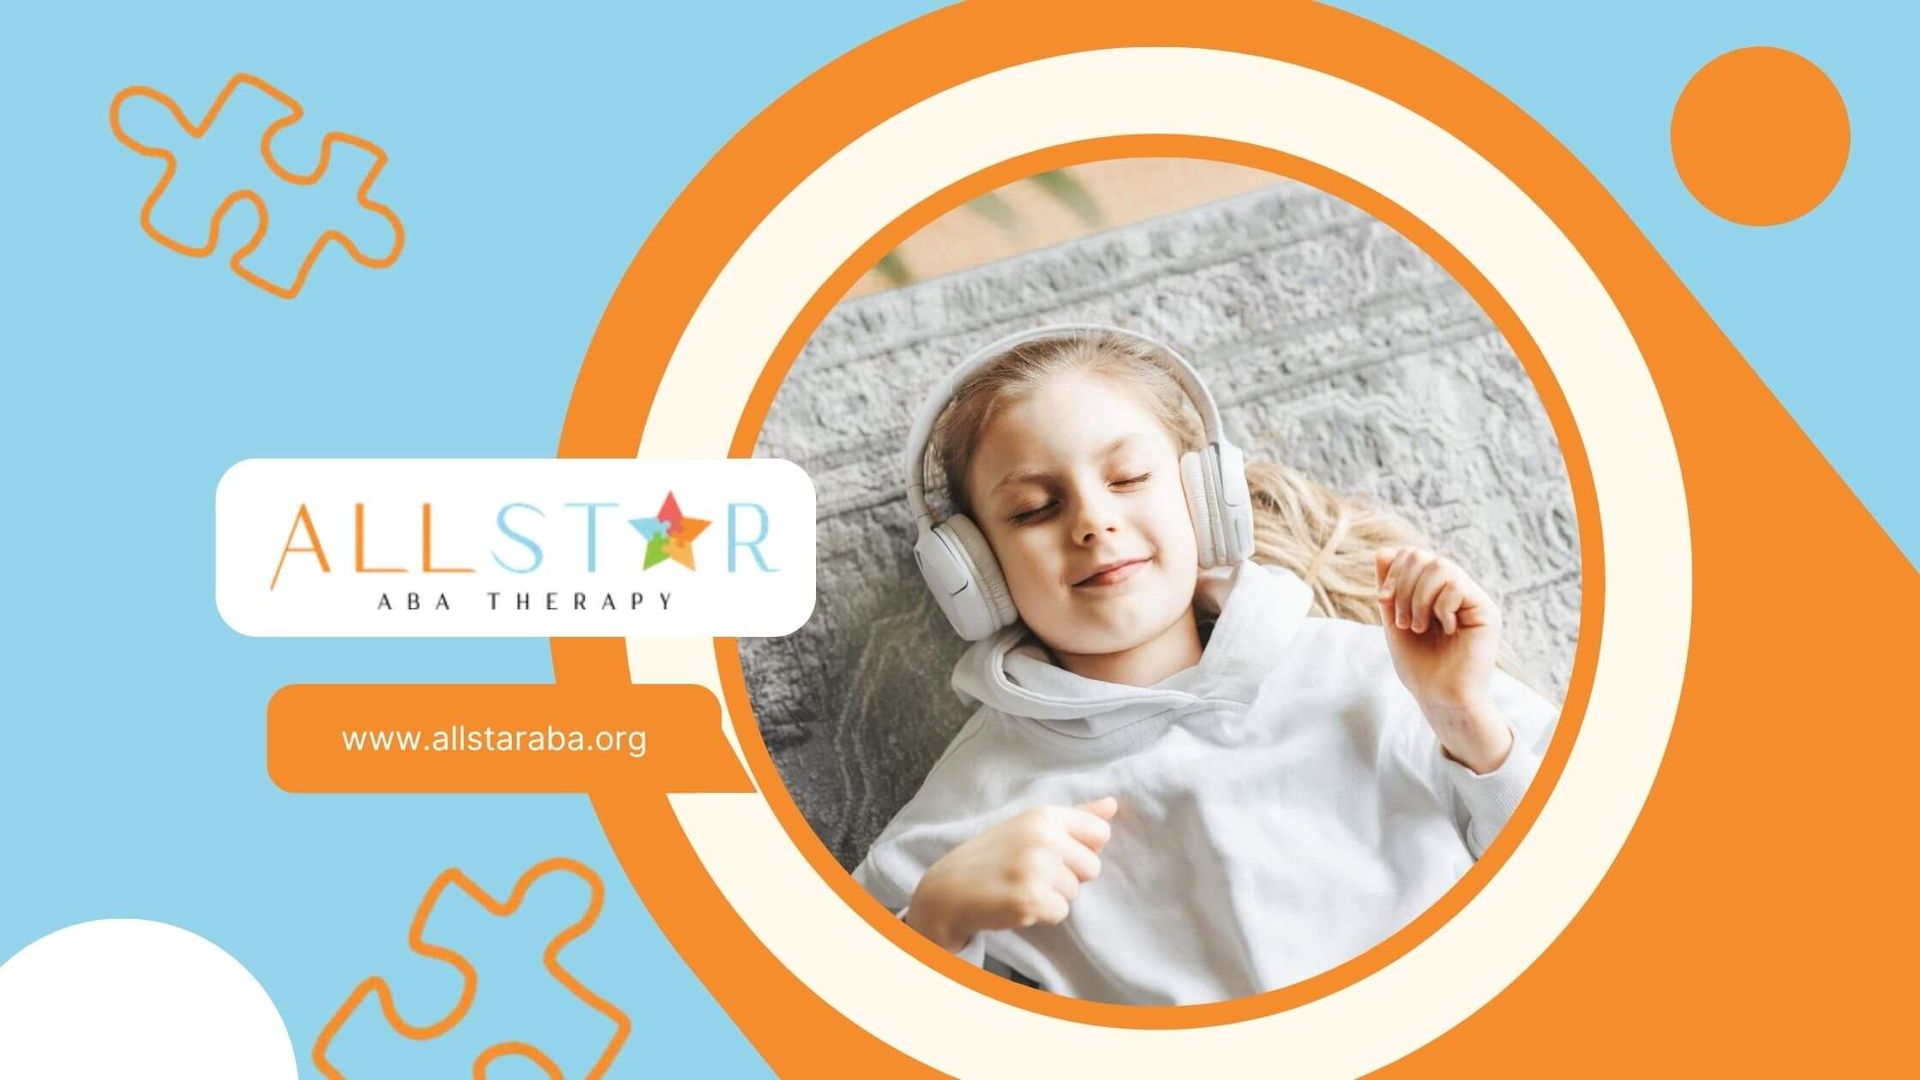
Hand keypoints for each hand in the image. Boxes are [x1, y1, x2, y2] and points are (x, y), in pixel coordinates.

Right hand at [905, 797, 1116, 952]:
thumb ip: (1076, 816)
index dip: (1082, 848)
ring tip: (1022, 886)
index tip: (1056, 852)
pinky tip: (1017, 902)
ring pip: (1076, 893)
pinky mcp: (1030, 899)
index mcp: (1045, 815)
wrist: (952, 887)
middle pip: (1093, 867)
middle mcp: (1043, 837)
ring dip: (1053, 896)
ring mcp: (1036, 869)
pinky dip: (1042, 913)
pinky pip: (1060, 913)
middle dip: (1069, 876)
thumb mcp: (1031, 826)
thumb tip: (1113, 805)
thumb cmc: (996, 854)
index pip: (1100, 832)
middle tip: (1034, 872)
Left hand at [1374, 548, 1510, 772]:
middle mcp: (1456, 590)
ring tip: (1417, 627)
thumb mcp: (1394, 620)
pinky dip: (1440, 606)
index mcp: (1434, 591)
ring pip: (1439, 565)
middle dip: (1402, 585)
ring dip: (1418, 598)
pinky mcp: (1486, 610)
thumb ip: (1390, 588)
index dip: (1393, 571)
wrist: (1440, 698)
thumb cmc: (1419, 666)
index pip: (1412, 555)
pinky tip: (1445, 629)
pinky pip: (1456, 585)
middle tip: (1402, 620)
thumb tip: (1382, 551)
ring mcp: (1472, 598)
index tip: (1383, 601)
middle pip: (1423, 555)